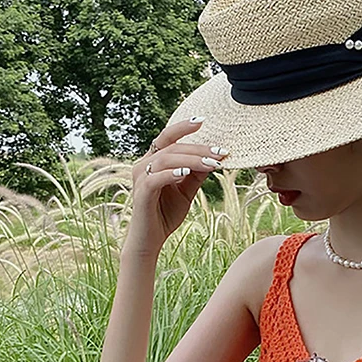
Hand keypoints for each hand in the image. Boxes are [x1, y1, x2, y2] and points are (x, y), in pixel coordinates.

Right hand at [127, 118, 228, 256]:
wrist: (151, 240)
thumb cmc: (166, 214)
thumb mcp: (186, 192)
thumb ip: (196, 175)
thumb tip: (213, 159)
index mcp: (154, 162)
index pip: (168, 138)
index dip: (183, 128)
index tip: (203, 121)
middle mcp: (144, 165)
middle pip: (172, 148)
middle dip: (198, 149)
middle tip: (220, 152)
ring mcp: (141, 178)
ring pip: (166, 159)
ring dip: (191, 160)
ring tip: (212, 164)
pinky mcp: (141, 193)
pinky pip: (156, 178)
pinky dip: (171, 174)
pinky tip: (186, 173)